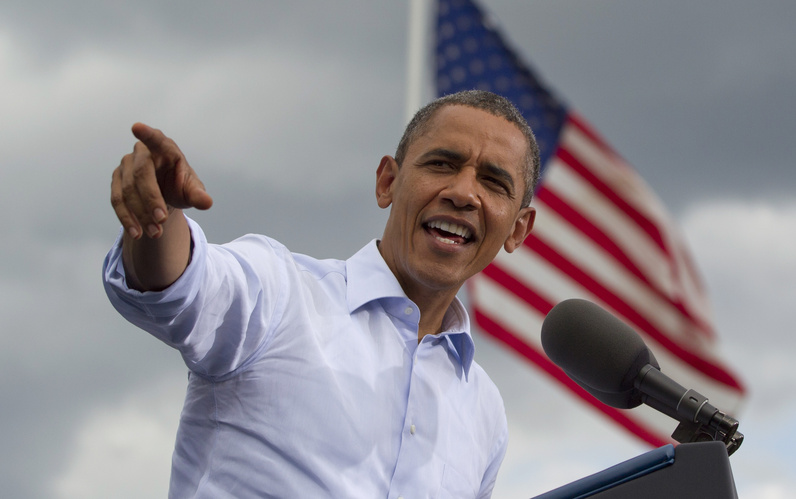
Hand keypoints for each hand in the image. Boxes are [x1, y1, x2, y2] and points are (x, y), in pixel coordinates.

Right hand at [111, 123, 212, 238]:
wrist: (164, 196)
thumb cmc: (179, 186)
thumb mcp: (191, 190)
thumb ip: (198, 194)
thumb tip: (207, 203)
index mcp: (164, 148)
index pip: (156, 139)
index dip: (147, 134)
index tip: (137, 128)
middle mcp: (142, 153)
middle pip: (141, 174)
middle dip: (150, 199)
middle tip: (162, 220)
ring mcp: (126, 166)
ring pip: (127, 191)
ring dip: (140, 214)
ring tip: (156, 232)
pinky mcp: (117, 182)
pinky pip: (117, 200)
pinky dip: (127, 218)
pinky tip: (137, 232)